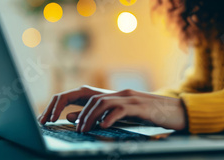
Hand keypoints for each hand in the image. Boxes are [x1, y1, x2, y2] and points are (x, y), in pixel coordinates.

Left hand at [38, 85, 186, 131]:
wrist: (176, 111)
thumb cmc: (147, 115)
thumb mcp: (119, 115)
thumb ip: (96, 115)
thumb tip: (69, 118)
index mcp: (110, 95)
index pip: (78, 93)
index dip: (59, 103)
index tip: (47, 118)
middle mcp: (117, 93)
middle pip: (85, 95)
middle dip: (67, 107)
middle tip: (56, 123)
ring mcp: (128, 98)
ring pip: (100, 102)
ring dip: (87, 116)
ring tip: (82, 129)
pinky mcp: (140, 107)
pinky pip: (121, 110)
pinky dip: (110, 118)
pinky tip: (103, 127)